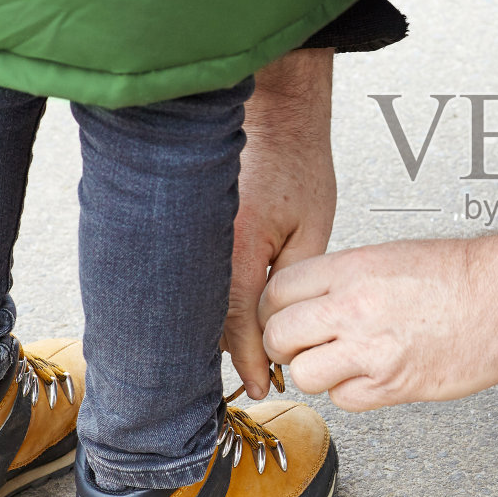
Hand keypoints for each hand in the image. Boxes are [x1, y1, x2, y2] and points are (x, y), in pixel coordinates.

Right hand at [223, 48, 336, 399]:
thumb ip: (294, 280)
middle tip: (253, 377)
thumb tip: (281, 326)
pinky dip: (205, 301)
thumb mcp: (312, 227)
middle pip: (207, 319)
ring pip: (195, 301)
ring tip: (242, 354)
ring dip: (215, 328)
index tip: (264, 384)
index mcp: (237, 242)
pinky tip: (222, 315)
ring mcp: (188, 232)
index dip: (251, 359)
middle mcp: (203, 240)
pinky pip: (190, 277)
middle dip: (229, 352)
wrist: (273, 113)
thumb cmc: (297, 160)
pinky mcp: (185, 225)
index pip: (237, 322)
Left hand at [260, 224, 497, 410]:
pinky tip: (371, 375)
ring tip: (339, 362)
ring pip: (304, 375)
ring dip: (316, 373)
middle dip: (284, 344)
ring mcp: (372, 350)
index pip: (278, 291)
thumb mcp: (393, 256)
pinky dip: (351, 392)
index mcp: (353, 269)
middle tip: (301, 345)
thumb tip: (314, 301)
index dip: (274, 308)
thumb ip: (347, 279)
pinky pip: (345, 399)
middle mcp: (355, 308)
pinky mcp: (393, 385)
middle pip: (279, 335)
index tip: (282, 317)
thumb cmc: (465, 274)